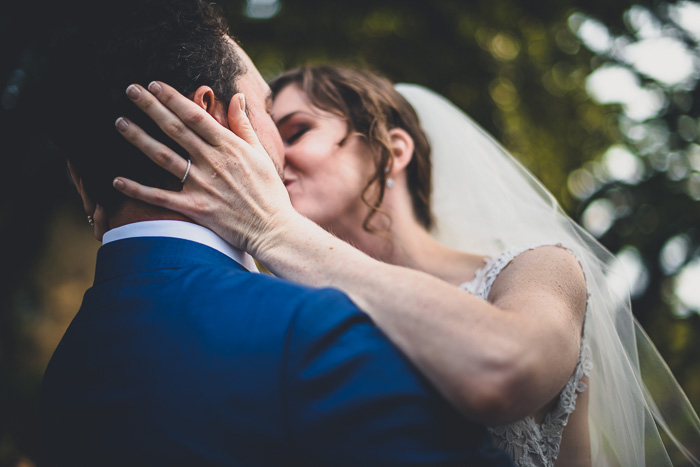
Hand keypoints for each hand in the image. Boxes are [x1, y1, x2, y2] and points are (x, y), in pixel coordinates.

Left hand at [112, 81, 295, 255]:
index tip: (155, 84)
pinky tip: (116, 180)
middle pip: (174, 129)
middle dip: (150, 107)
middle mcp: (212, 162)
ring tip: (119, 123)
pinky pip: (160, 198)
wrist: (273, 229)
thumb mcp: (261, 154)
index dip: (173, 98)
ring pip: (163, 157)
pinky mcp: (194, 208)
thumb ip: (243, 125)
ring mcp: (201, 185)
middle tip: (130, 90)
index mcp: (229, 146)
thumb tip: (235, 96)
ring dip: (139, 138)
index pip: (195, 115)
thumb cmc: (268, 191)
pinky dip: (137, 190)